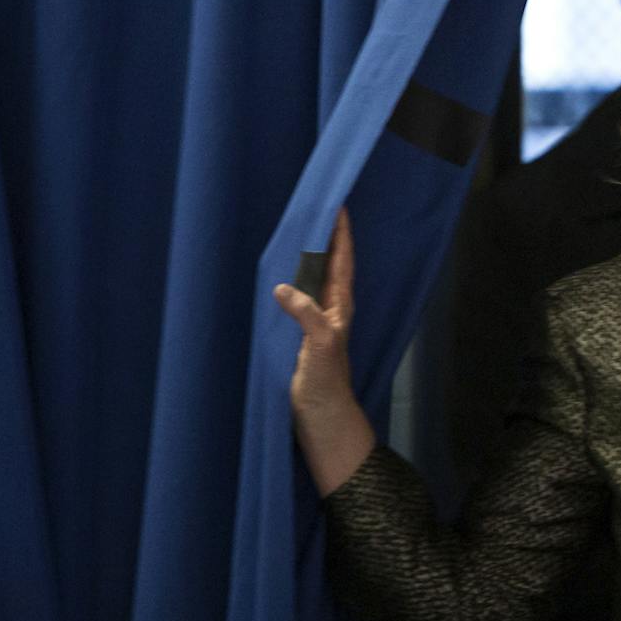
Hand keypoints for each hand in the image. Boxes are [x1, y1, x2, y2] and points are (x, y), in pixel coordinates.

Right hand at [273, 210, 375, 494]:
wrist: (322, 416)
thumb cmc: (327, 382)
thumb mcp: (320, 345)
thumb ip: (307, 315)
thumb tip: (284, 287)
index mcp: (340, 305)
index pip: (342, 260)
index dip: (341, 233)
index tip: (337, 204)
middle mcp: (331, 308)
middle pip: (329, 263)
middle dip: (324, 236)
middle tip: (314, 207)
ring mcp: (316, 320)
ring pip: (313, 278)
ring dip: (307, 255)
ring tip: (296, 230)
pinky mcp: (301, 333)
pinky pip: (297, 297)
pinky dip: (290, 279)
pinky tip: (278, 274)